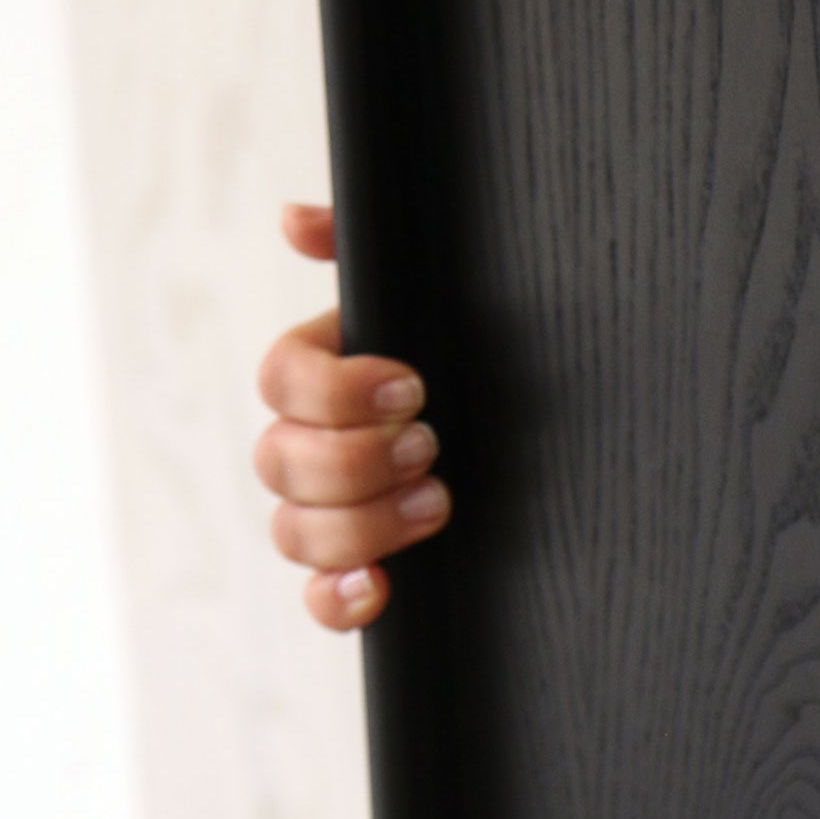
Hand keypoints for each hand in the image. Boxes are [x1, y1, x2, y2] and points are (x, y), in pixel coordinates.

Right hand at [253, 201, 450, 629]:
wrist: (540, 414)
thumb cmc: (476, 335)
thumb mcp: (435, 282)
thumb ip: (363, 243)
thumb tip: (294, 219)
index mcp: (322, 371)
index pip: (280, 380)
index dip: (335, 390)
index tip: (411, 385)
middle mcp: (312, 442)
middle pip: (279, 462)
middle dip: (354, 460)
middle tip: (432, 442)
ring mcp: (332, 508)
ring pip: (292, 531)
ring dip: (357, 524)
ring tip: (438, 502)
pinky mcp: (362, 563)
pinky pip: (316, 597)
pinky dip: (336, 599)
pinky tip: (376, 588)